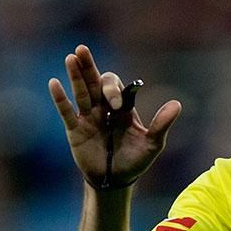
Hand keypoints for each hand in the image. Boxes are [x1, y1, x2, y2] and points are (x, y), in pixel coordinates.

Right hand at [48, 45, 181, 189]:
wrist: (117, 180)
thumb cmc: (136, 160)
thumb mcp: (153, 144)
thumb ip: (161, 124)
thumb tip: (177, 104)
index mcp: (123, 108)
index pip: (117, 88)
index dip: (114, 90)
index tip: (116, 105)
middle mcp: (104, 108)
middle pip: (95, 82)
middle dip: (89, 67)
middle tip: (82, 49)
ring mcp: (88, 118)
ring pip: (80, 92)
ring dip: (75, 76)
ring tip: (70, 58)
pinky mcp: (75, 130)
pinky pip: (66, 112)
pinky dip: (60, 98)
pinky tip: (54, 83)